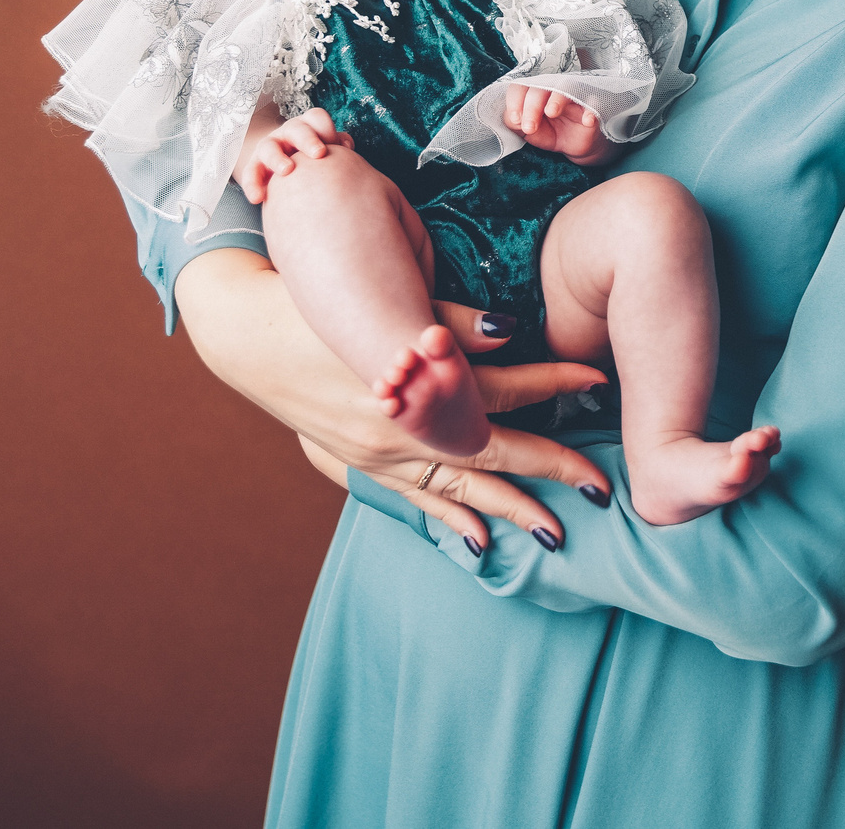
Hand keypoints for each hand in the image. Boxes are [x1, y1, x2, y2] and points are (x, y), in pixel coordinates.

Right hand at [177, 250, 613, 555]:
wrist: (243, 332)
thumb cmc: (314, 302)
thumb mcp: (381, 302)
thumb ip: (446, 319)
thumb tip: (510, 331)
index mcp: (410, 383)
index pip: (500, 387)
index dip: (554, 382)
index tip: (598, 379)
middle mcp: (399, 428)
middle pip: (491, 452)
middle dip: (549, 469)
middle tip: (601, 487)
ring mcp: (377, 453)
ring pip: (457, 488)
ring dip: (508, 510)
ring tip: (556, 532)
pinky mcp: (357, 462)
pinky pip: (412, 499)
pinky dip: (448, 519)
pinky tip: (479, 543)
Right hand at [237, 107, 356, 203]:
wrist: (281, 162)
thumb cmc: (312, 156)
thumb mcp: (324, 146)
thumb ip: (336, 144)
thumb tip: (347, 148)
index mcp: (308, 126)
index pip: (316, 118)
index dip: (327, 129)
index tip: (338, 146)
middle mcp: (287, 133)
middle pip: (296, 129)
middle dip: (308, 139)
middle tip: (319, 153)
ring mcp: (270, 147)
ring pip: (269, 147)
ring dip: (277, 158)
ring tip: (287, 171)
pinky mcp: (254, 165)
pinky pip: (250, 172)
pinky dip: (252, 184)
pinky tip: (257, 198)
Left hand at [503, 84, 617, 167]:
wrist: (576, 145)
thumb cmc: (551, 132)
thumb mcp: (529, 131)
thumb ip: (516, 124)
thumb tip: (513, 118)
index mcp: (534, 93)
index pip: (520, 87)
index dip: (515, 101)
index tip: (515, 119)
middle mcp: (553, 89)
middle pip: (540, 87)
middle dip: (532, 107)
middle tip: (529, 128)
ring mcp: (574, 96)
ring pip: (566, 87)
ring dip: (557, 99)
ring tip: (551, 113)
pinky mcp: (593, 107)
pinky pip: (594, 104)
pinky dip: (591, 110)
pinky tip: (587, 121)